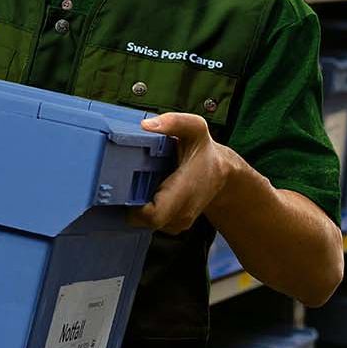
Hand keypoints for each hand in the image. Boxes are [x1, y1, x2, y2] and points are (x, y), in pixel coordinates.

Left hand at [128, 112, 237, 234]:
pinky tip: (148, 193)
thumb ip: (174, 122)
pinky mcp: (174, 225)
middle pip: (144, 222)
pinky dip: (146, 210)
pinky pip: (153, 223)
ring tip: (139, 185)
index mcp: (184, 190)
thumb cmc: (205, 152)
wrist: (222, 173)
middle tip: (124, 184)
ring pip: (147, 224)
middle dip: (131, 205)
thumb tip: (146, 125)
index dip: (134, 208)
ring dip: (138, 207)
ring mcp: (179, 222)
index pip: (153, 216)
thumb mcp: (194, 129)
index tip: (124, 190)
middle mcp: (182, 212)